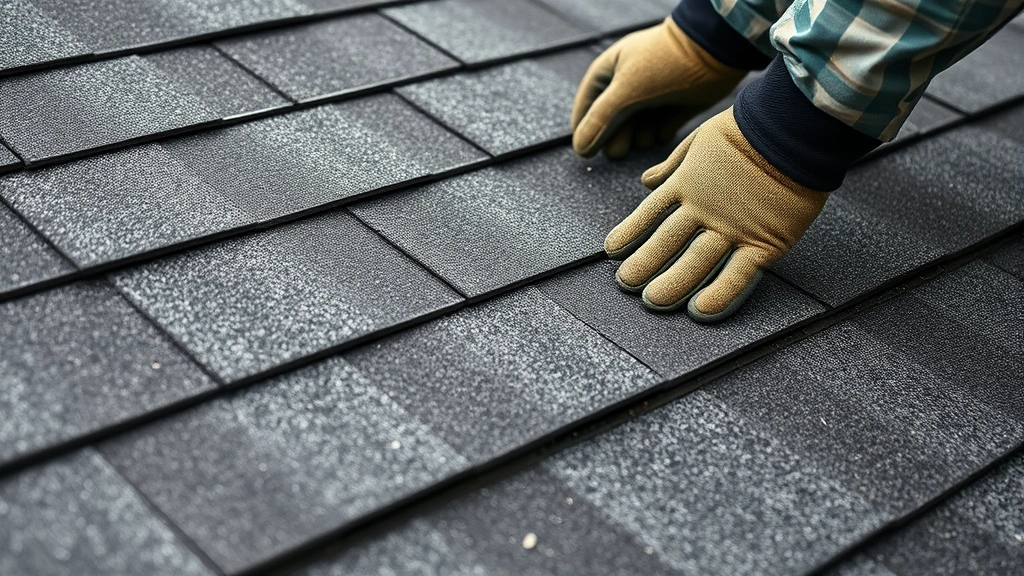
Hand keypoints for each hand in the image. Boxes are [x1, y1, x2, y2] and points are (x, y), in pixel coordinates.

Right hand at [571, 17, 744, 158]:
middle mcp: (628, 84)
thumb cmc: (665, 64)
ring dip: (638, 137)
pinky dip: (659, 134)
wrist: (715, 51)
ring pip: (635, 128)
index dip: (585, 127)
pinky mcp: (673, 107)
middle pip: (611, 121)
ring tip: (646, 137)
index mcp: (610, 71)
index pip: (587, 105)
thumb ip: (600, 120)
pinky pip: (658, 129)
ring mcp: (651, 96)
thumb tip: (580, 149)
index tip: (587, 150)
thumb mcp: (626, 91)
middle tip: (619, 151)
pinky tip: (663, 130)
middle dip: (615, 136)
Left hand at [605, 107, 828, 321]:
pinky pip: (738, 274)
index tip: (612, 251)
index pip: (649, 214)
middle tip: (626, 284)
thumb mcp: (700, 139)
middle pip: (666, 243)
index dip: (629, 233)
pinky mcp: (764, 242)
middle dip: (643, 265)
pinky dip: (720, 294)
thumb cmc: (749, 127)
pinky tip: (701, 311)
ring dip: (672, 284)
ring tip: (653, 302)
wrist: (791, 127)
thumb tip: (646, 181)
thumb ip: (673, 165)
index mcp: (687, 184)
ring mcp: (732, 229)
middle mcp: (704, 211)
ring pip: (696, 263)